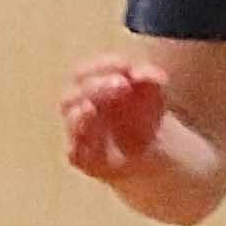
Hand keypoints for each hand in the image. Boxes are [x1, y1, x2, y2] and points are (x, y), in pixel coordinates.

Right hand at [59, 58, 171, 179]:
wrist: (153, 148)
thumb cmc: (145, 113)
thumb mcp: (154, 91)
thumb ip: (150, 77)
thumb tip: (138, 73)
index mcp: (90, 88)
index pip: (84, 73)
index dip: (102, 67)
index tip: (126, 66)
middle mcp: (80, 109)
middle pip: (72, 95)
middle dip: (95, 88)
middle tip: (123, 85)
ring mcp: (79, 135)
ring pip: (71, 121)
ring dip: (82, 114)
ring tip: (93, 109)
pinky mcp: (83, 159)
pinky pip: (74, 153)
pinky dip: (83, 144)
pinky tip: (98, 138)